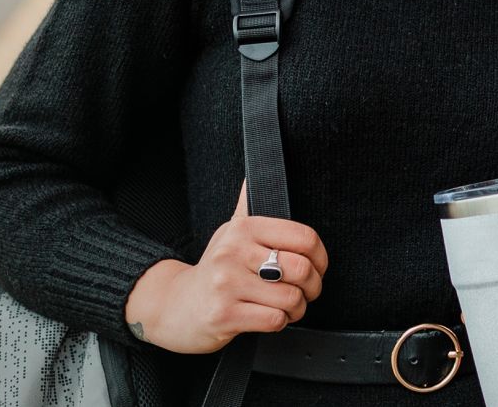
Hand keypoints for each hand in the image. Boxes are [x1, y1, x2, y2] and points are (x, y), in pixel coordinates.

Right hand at [121, 178, 328, 354]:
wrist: (177, 306)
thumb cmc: (213, 271)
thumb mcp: (229, 233)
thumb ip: (246, 206)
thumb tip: (253, 175)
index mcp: (242, 229)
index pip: (303, 237)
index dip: (320, 257)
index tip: (317, 267)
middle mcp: (232, 252)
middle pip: (301, 269)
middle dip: (312, 287)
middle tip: (305, 291)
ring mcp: (226, 284)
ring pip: (290, 298)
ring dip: (296, 308)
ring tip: (286, 306)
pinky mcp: (224, 314)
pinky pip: (274, 320)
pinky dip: (279, 322)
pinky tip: (267, 316)